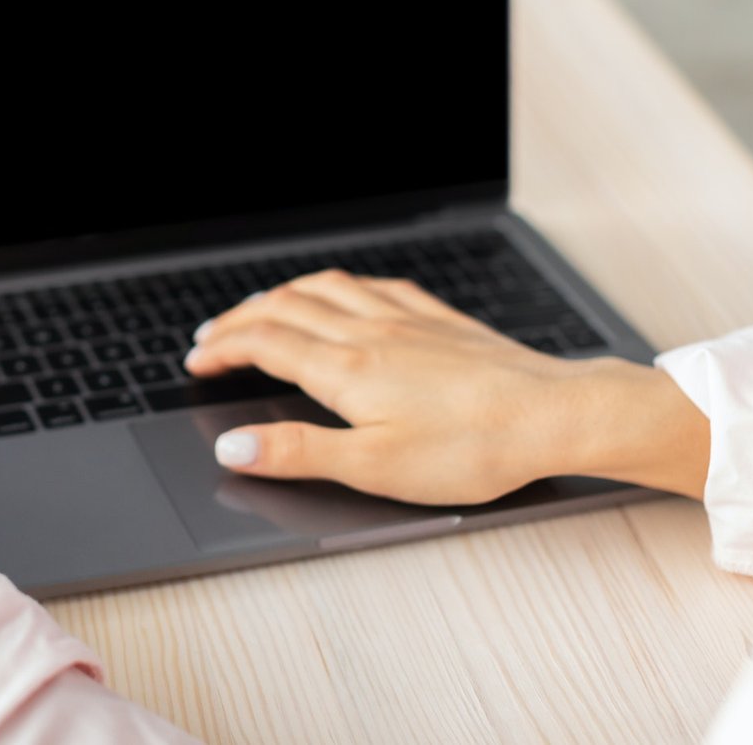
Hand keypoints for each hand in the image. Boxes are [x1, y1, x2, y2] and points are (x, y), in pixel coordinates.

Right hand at [185, 270, 708, 503]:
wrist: (555, 415)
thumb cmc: (472, 448)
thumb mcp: (373, 467)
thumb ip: (297, 453)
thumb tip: (233, 448)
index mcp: (345, 368)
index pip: (263, 343)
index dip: (222, 350)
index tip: (198, 363)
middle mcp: (369, 332)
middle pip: (283, 308)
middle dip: (238, 319)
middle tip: (211, 337)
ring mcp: (406, 319)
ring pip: (325, 288)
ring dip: (280, 294)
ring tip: (261, 308)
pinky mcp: (439, 319)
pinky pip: (374, 286)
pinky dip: (339, 286)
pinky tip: (345, 294)